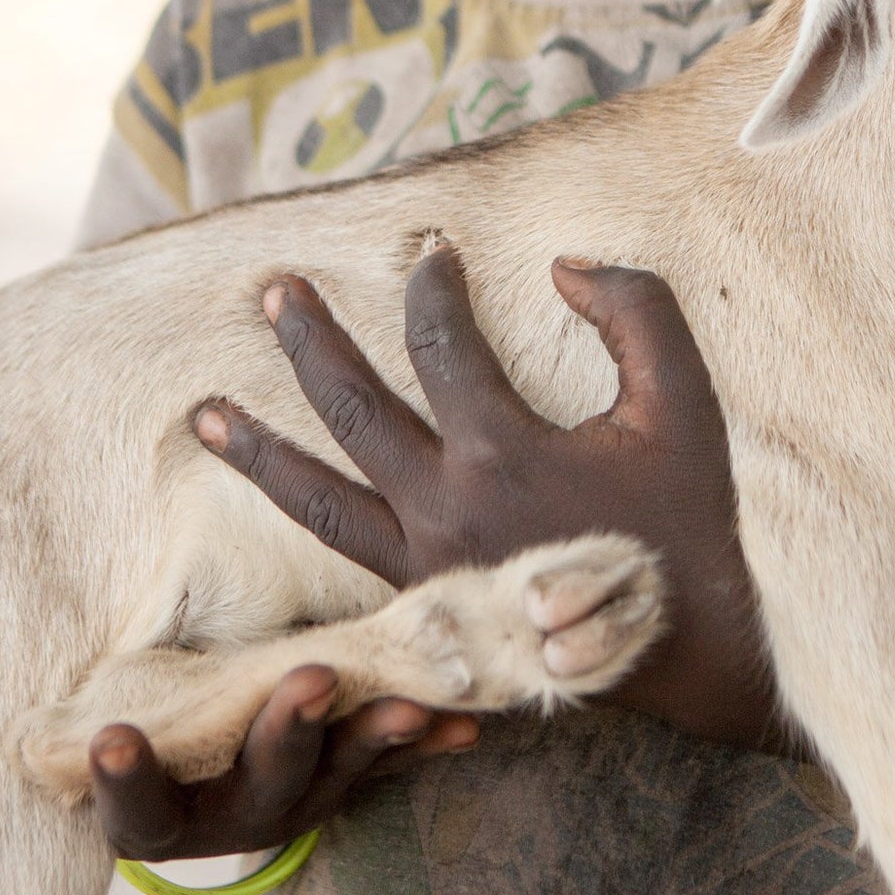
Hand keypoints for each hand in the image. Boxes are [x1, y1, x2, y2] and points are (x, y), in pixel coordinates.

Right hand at [90, 663, 479, 863]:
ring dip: (377, 733)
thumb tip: (38, 592)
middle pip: (262, 780)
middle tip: (314, 680)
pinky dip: (426, 742)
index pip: (137, 807)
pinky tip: (465, 726)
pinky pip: (391, 764)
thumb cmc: (145, 727)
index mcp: (162, 811)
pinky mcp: (344, 782)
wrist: (198, 778)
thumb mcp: (125, 715)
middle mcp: (234, 816)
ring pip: (340, 772)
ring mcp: (297, 803)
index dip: (126, 779)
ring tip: (411, 708)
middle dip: (291, 727)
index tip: (114, 739)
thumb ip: (125, 691)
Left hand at [195, 247, 782, 753]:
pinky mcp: (425, 604)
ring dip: (259, 450)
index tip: (434, 251)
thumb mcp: (683, 399)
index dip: (434, 285)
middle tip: (270, 291)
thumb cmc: (688, 517)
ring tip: (202, 413)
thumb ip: (633, 311)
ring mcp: (425, 563)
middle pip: (351, 409)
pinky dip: (303, 526)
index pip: (440, 343)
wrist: (692, 643)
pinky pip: (344, 559)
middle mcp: (445, 507)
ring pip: (317, 500)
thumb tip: (563, 265)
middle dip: (308, 342)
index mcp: (502, 451)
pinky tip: (275, 505)